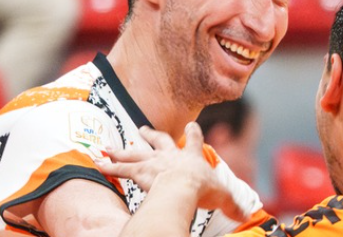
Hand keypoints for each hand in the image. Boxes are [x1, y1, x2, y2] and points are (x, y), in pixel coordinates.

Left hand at [95, 122, 247, 221]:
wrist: (183, 187)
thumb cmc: (202, 189)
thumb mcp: (223, 196)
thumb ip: (233, 205)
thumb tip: (245, 216)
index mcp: (191, 157)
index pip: (193, 140)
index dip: (192, 133)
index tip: (190, 125)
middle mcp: (170, 155)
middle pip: (159, 140)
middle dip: (151, 134)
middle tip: (142, 128)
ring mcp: (154, 162)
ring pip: (135, 153)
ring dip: (122, 150)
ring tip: (109, 147)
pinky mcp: (140, 172)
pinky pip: (121, 169)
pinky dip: (108, 167)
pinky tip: (97, 164)